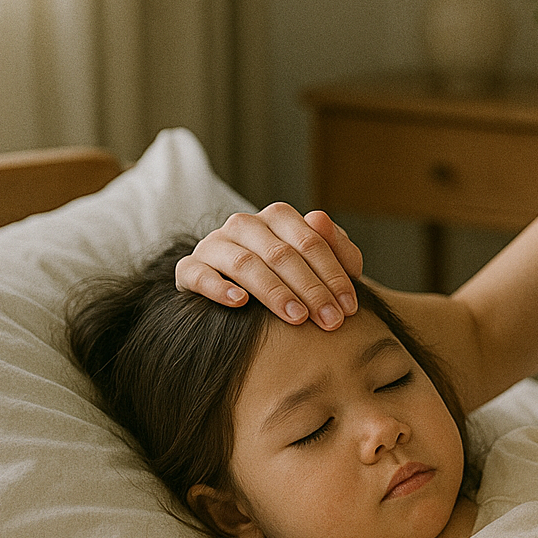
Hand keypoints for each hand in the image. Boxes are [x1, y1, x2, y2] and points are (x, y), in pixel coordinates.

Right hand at [173, 203, 362, 329]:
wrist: (235, 290)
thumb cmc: (290, 276)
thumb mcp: (321, 264)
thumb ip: (337, 247)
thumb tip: (320, 218)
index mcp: (279, 217)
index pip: (311, 242)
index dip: (333, 276)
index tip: (348, 308)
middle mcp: (245, 224)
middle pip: (282, 254)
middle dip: (311, 290)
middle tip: (329, 321)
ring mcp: (214, 244)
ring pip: (245, 263)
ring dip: (274, 292)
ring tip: (297, 317)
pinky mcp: (189, 267)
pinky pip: (199, 274)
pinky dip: (219, 287)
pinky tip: (240, 303)